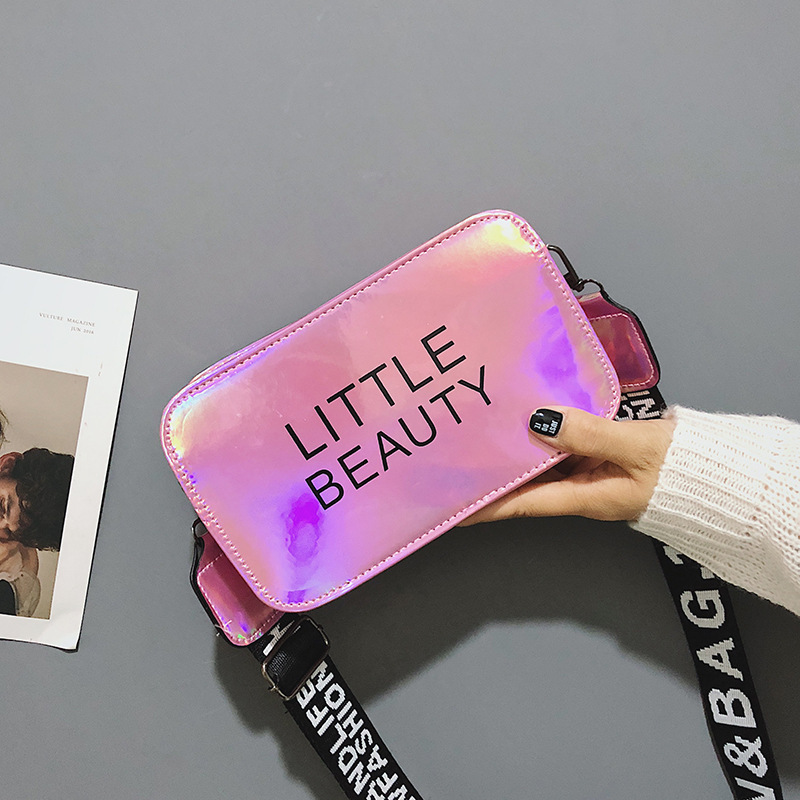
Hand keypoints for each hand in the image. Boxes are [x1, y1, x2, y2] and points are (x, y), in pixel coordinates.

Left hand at [463, 406, 675, 523]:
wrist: (719, 473)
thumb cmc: (681, 469)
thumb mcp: (635, 448)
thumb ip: (588, 434)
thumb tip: (538, 421)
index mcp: (583, 498)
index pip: (522, 504)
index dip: (486, 506)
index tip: (452, 507)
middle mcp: (580, 490)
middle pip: (527, 484)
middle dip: (494, 474)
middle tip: (460, 458)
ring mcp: (590, 474)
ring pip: (544, 465)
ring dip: (518, 452)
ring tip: (484, 433)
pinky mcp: (602, 458)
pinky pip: (565, 449)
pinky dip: (546, 437)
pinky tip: (531, 418)